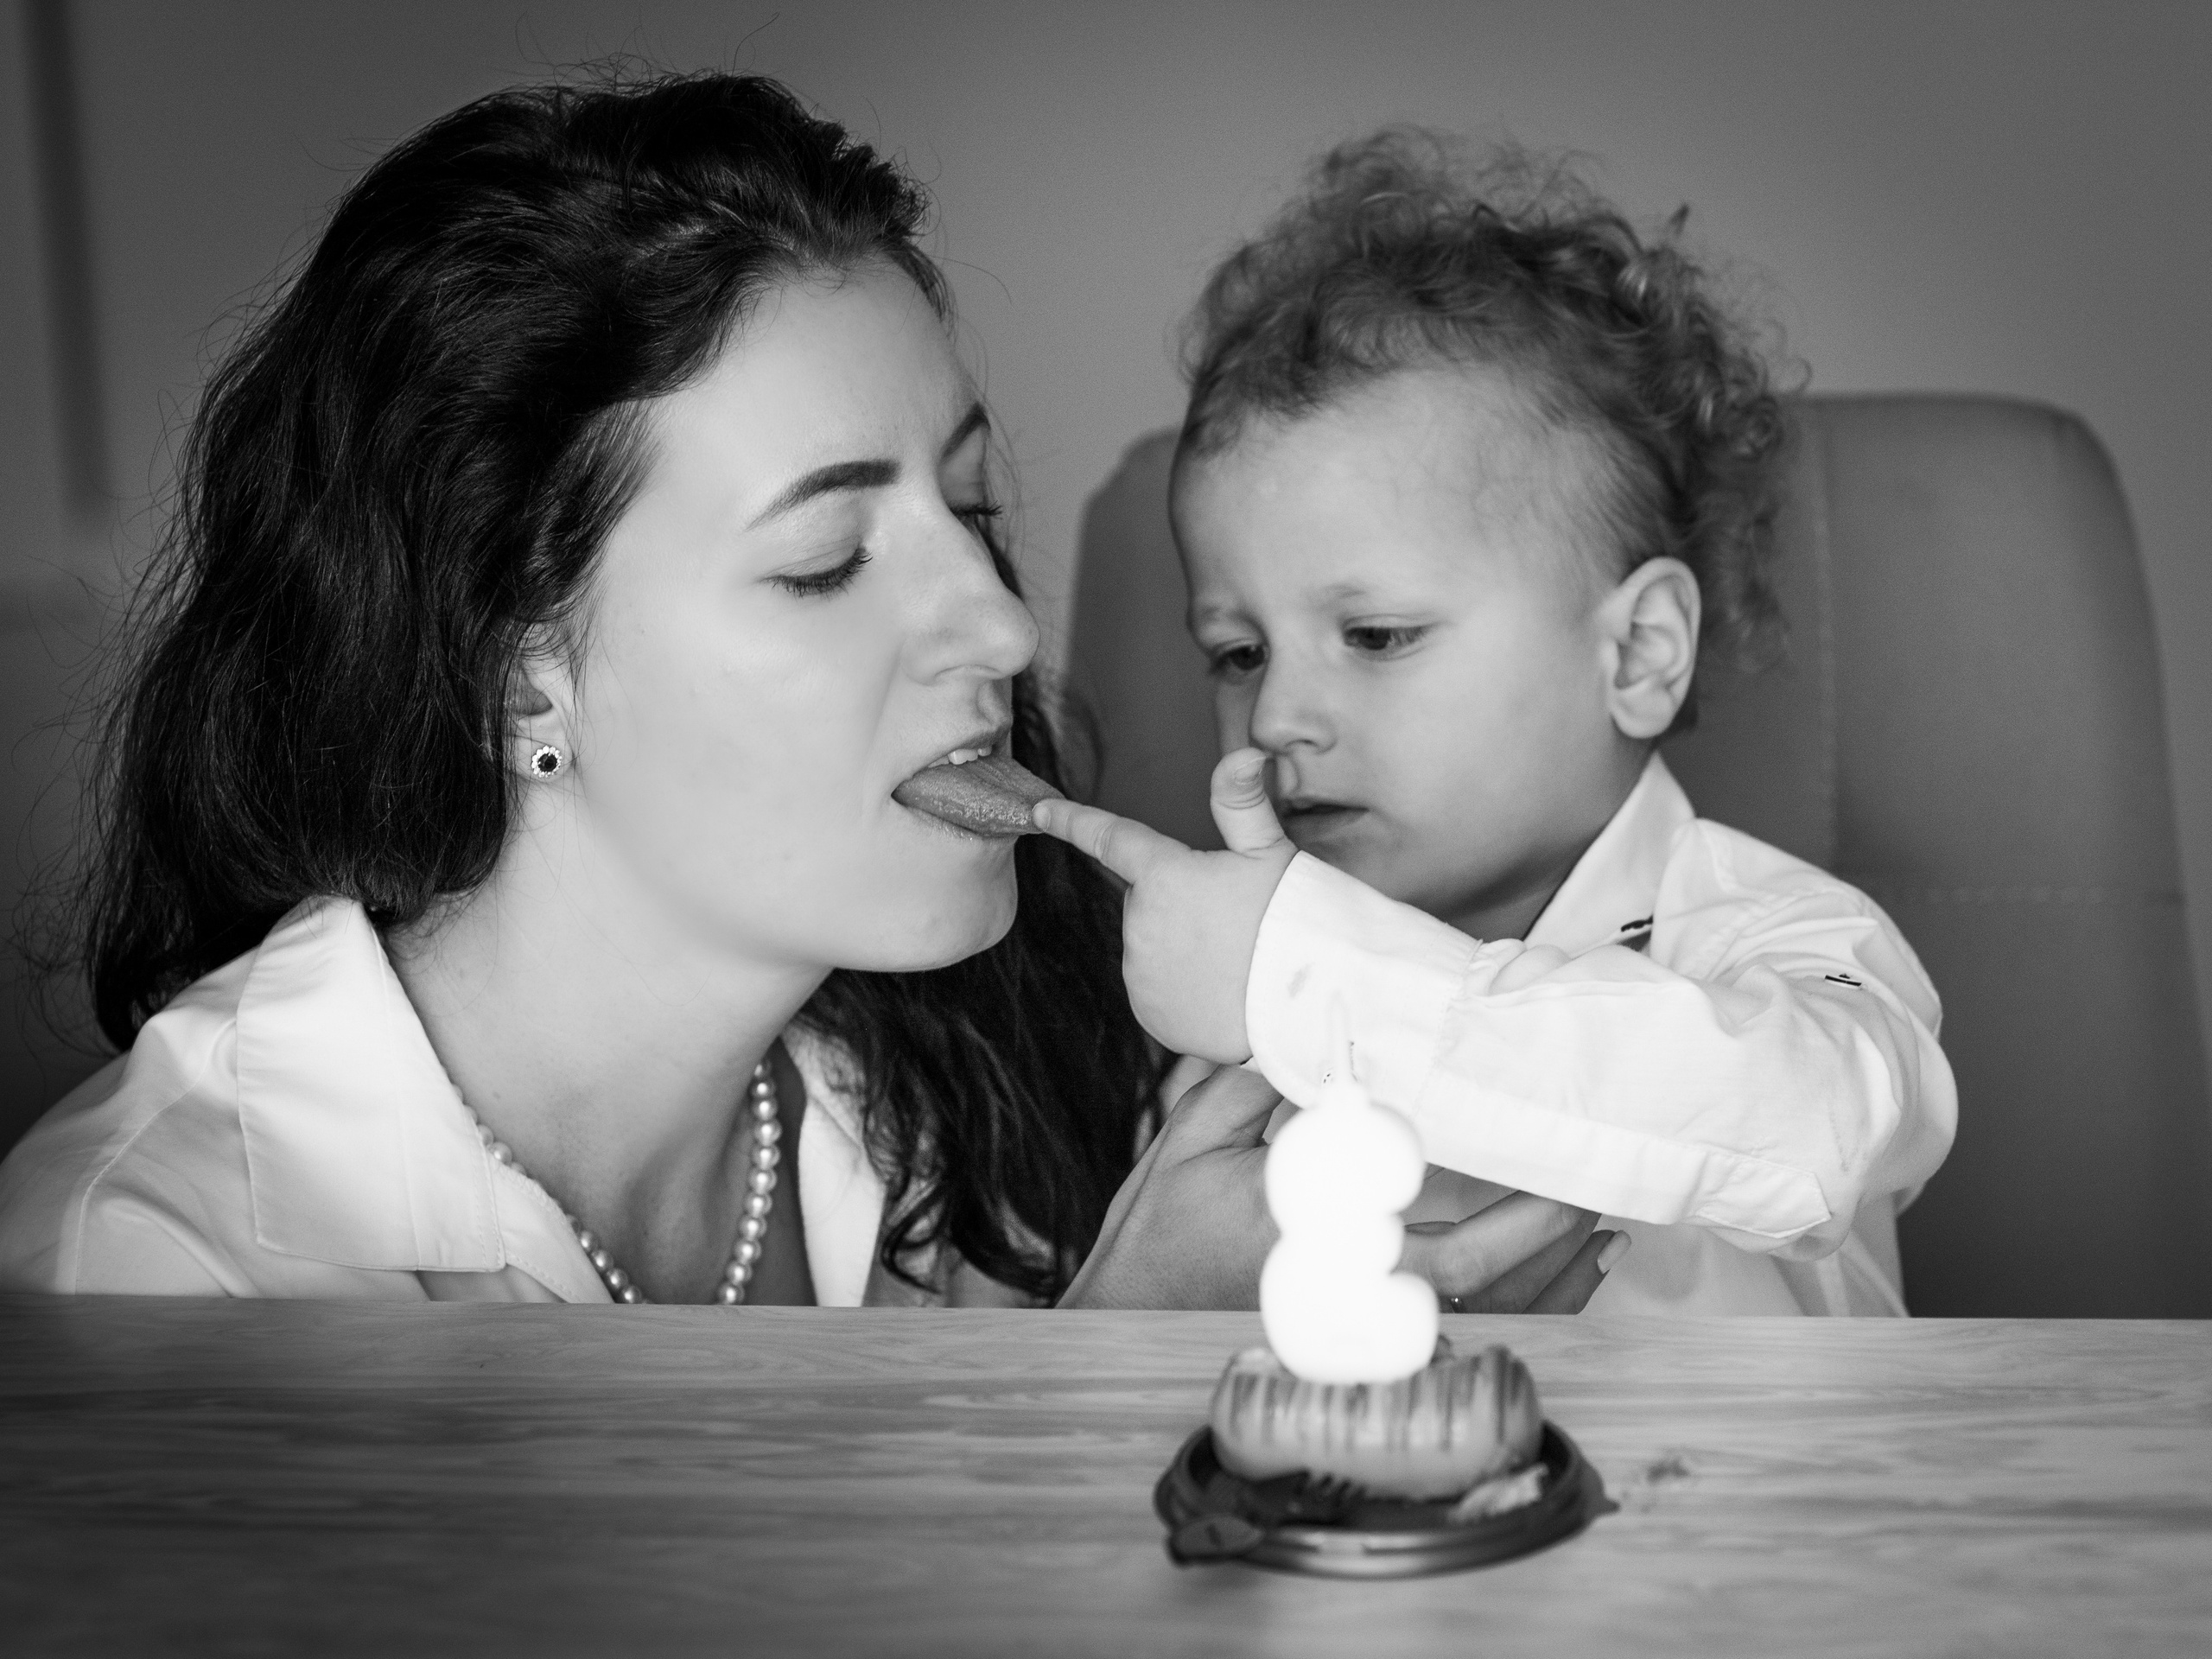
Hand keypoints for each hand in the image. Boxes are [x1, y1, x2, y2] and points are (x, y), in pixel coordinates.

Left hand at [1032, 748, 1294, 1061]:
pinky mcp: (1149, 1012)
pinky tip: (1219, 990)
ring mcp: (1141, 972)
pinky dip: (1180, 989)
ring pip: (1150, 945)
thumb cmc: (1291, 919)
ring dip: (1180, 947)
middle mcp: (1140, 923)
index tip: (1041, 811)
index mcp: (1164, 875)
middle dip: (1176, 902)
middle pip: (1145, 899)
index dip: (1073, 821)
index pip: (1109, 837)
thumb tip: (1246, 752)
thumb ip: (1243, 802)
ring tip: (1231, 958)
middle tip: (1229, 917)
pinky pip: (1155, 990)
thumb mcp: (1271, 853)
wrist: (1308, 1005)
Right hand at [1062, 1064, 1633, 1313]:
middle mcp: (1349, 1286)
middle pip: (1483, 1273)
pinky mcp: (1360, 1333)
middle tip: (1596, 1178)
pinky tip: (1571, 1275)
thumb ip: (1264, 1086)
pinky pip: (1463, 1325)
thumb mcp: (1196, 1136)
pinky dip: (1527, 1301)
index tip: (1552, 1148)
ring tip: (1601, 1225)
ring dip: (1552, 1273)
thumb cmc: (1159, 1227)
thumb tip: (1340, 1037)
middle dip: (1550, 1230)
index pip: (1443, 1230)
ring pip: (1482, 1309)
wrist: (1124, 1312)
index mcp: (1317, 1229)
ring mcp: (1356, 1320)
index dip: (1516, 1203)